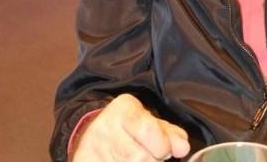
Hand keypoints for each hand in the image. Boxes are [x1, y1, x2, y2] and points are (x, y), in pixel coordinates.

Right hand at [72, 94, 190, 160]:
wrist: (91, 131)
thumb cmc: (128, 127)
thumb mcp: (149, 121)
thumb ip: (169, 134)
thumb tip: (183, 147)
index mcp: (124, 109)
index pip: (149, 131)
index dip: (163, 146)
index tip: (165, 150)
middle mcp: (105, 126)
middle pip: (139, 158)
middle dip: (152, 161)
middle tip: (152, 156)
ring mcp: (92, 147)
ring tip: (136, 159)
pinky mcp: (83, 160)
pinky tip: (124, 161)